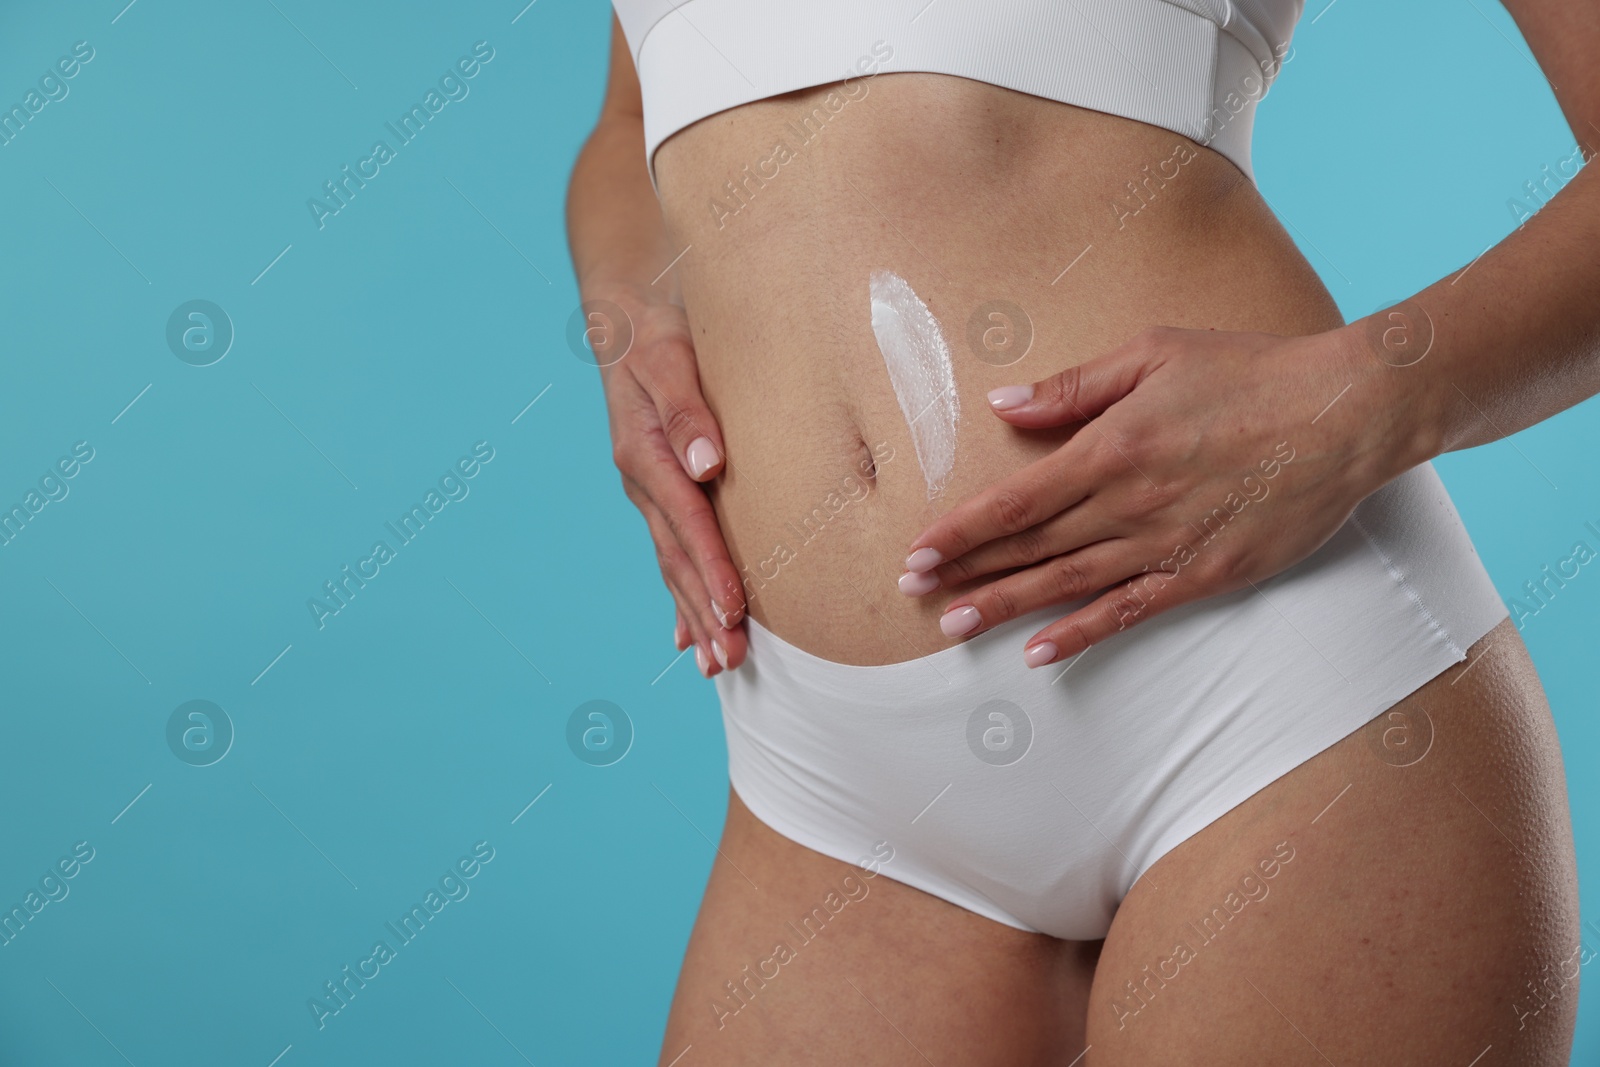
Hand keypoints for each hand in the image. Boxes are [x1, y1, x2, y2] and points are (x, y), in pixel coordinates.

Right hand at [590, 281, 745, 675]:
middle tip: (730, 662)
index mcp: (644, 451)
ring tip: (718, 665)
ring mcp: (646, 491)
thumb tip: (708, 462)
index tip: (735, 609)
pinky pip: (668, 552)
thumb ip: (686, 408)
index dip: (712, 566)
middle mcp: (641, 480)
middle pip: (676, 557)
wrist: (627, 312)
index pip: (686, 519)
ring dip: (694, 616)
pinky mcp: (657, 491)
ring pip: (672, 564)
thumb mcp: (670, 354)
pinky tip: (688, 637)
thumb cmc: (657, 328)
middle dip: (704, 612)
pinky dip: (680, 597)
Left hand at [900, 324, 1415, 665]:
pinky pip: (1130, 612)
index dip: (960, 530)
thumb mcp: (1153, 353)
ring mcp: (1167, 544)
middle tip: (914, 594)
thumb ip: (1073, 387)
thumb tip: (1002, 406)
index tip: (916, 552)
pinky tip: (1040, 653)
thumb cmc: (1249, 372)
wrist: (1346, 413)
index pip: (1014, 500)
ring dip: (1007, 607)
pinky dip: (1082, 634)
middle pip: (1030, 547)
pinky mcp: (1205, 575)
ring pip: (1068, 584)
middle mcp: (1130, 503)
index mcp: (1111, 447)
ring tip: (955, 627)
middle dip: (967, 572)